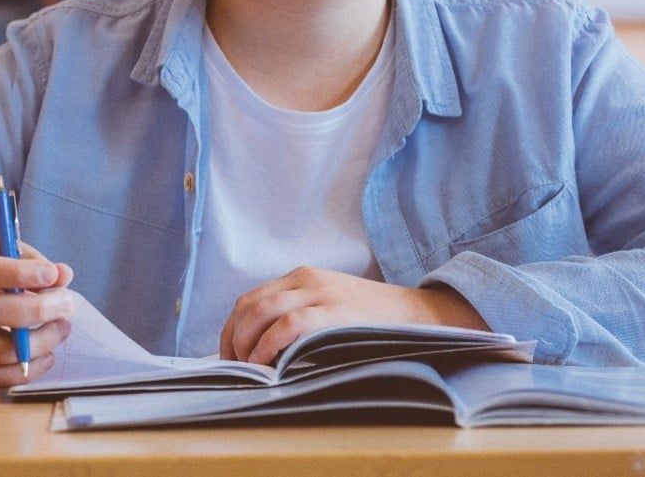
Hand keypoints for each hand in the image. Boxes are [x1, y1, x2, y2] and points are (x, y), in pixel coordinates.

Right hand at [0, 238, 74, 387]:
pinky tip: (48, 355)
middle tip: (67, 304)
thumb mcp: (8, 252)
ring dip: (39, 343)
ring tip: (62, 328)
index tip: (52, 274)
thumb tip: (63, 276)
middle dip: (38, 310)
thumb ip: (35, 263)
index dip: (20, 274)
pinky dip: (26, 371)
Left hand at [219, 266, 487, 364]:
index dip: (232, 327)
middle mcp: (306, 279)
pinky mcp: (334, 311)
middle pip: (250, 304)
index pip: (251, 298)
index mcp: (301, 276)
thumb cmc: (370, 320)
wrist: (417, 314)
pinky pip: (290, 324)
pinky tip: (263, 363)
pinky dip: (269, 344)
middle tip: (231, 365)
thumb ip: (299, 315)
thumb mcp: (329, 305)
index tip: (227, 353)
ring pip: (264, 311)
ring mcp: (320, 293)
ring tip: (245, 367)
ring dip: (246, 342)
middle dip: (233, 336)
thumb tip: (261, 348)